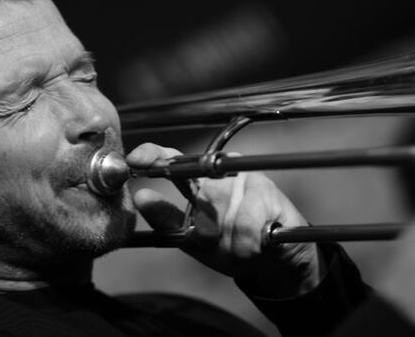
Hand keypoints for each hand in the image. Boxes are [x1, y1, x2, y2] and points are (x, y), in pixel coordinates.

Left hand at [127, 143, 320, 297]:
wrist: (277, 261)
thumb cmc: (231, 247)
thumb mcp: (193, 240)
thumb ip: (168, 220)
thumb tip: (142, 196)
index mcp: (198, 184)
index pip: (172, 160)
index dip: (153, 155)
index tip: (137, 160)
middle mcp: (219, 176)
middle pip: (197, 178)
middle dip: (202, 213)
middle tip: (212, 239)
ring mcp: (243, 179)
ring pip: (222, 216)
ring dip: (229, 242)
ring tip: (241, 247)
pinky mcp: (267, 189)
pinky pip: (246, 224)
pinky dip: (248, 244)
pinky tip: (258, 243)